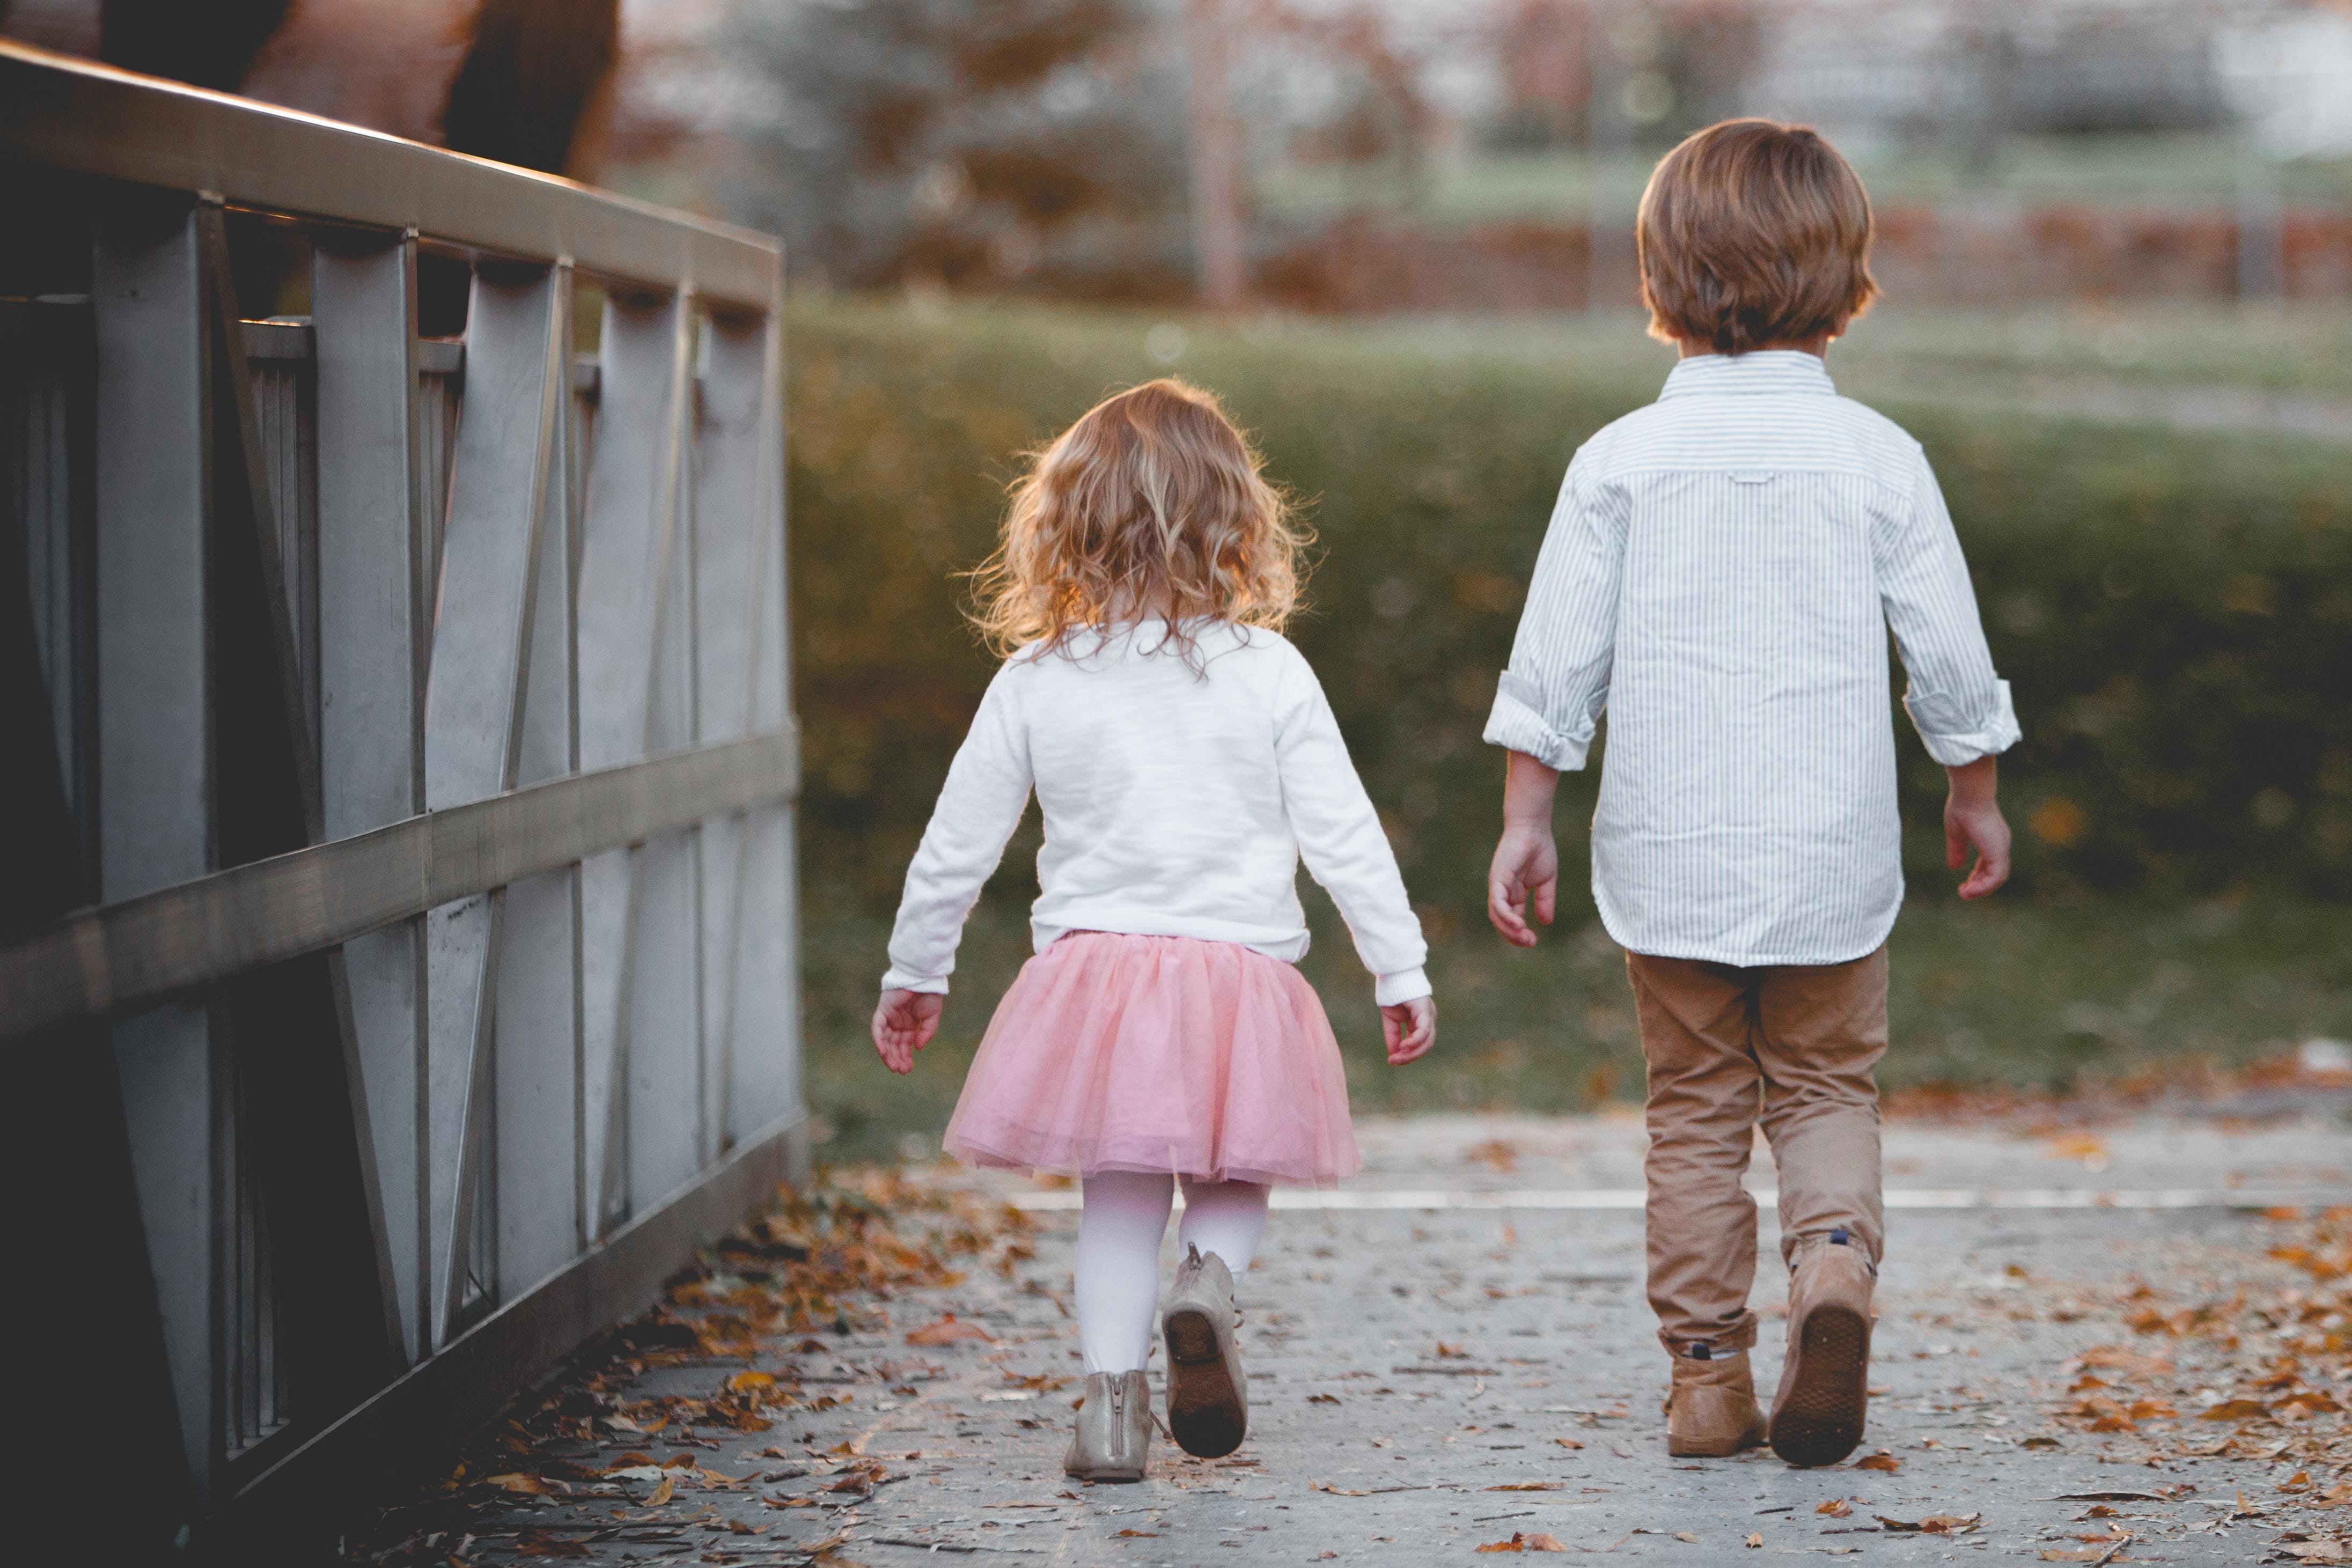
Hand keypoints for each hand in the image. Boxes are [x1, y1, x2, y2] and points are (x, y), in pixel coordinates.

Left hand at [871, 988, 942, 1072]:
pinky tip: (884, 1053)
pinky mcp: (882, 1011)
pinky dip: (879, 1041)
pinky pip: (877, 1028)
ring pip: (885, 1040)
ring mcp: (889, 1017)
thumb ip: (926, 1033)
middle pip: (893, 1045)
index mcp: (909, 1025)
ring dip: (888, 1054)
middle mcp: (897, 1023)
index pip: (904, 1045)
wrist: (923, 977)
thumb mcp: (931, 1018)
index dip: (905, 1057)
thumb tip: (917, 1048)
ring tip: (894, 1067)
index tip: (908, 1069)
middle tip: (901, 1071)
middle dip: (897, 1059)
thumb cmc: (929, 994)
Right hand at [1382, 996, 1435, 1064]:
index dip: (1407, 1055)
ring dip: (1411, 1053)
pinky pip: (1424, 1030)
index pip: (1420, 1044)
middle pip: (1425, 1046)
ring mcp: (1429, 1015)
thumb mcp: (1391, 1019)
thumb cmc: (1392, 992)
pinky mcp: (1425, 1010)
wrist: (1392, 972)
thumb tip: (1393, 1054)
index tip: (1392, 1061)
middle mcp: (1428, 1019)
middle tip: (1393, 1062)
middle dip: (1409, 1057)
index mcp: (1421, 1021)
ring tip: (1396, 1057)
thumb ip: (1393, 1036)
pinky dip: (1414, 1041)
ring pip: (1427, 1042)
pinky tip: (1403, 1047)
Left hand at [1487, 823, 1558, 947]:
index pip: (1511, 919)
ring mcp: (1498, 885)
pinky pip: (1497, 901)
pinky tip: (1518, 924)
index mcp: (1513, 894)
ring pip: (1497, 915)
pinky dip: (1505, 915)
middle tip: (1530, 943)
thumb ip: (1545, 901)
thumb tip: (1546, 922)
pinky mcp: (1498, 878)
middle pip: (1501, 921)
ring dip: (1509, 930)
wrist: (1534, 828)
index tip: (1533, 942)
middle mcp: (1502, 892)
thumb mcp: (1546, 881)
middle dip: (1514, 936)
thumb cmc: (1539, 850)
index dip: (1519, 933)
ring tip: (1524, 937)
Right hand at [1944, 755, 2010, 899]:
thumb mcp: (1956, 833)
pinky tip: (1969, 891)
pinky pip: (1995, 877)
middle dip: (1980, 885)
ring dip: (1981, 889)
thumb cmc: (1962, 808)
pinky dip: (1983, 887)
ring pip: (1997, 878)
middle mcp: (2000, 844)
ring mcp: (2001, 849)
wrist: (1971, 796)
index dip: (1978, 876)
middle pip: (1995, 873)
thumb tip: (1954, 867)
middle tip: (1964, 893)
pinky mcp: (1998, 853)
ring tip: (1965, 894)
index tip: (1966, 884)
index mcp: (1993, 838)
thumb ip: (1957, 851)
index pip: (1990, 863)